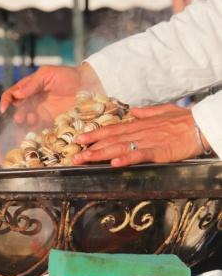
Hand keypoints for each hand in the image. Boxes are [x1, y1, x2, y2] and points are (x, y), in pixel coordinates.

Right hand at [0, 64, 104, 126]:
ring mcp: (40, 112)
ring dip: (24, 124)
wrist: (87, 85)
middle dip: (15, 116)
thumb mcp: (47, 74)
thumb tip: (17, 94)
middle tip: (20, 118)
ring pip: (25, 121)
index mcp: (28, 88)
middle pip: (16, 111)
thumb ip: (32, 84)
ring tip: (31, 122)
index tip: (5, 110)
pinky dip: (34, 131)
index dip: (6, 102)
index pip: (11, 95)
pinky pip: (38, 128)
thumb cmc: (66, 75)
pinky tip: (36, 130)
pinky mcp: (49, 121)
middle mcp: (31, 101)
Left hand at [73, 104, 205, 166]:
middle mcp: (139, 132)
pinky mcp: (159, 151)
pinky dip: (126, 159)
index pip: (112, 130)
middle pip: (110, 140)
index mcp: (138, 125)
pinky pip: (139, 155)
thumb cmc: (184, 120)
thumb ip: (146, 113)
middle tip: (73, 156)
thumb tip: (133, 111)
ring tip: (85, 159)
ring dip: (100, 154)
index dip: (94, 135)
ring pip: (119, 148)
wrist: (203, 124)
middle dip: (90, 148)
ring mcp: (147, 142)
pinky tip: (114, 163)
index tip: (79, 139)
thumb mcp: (162, 112)